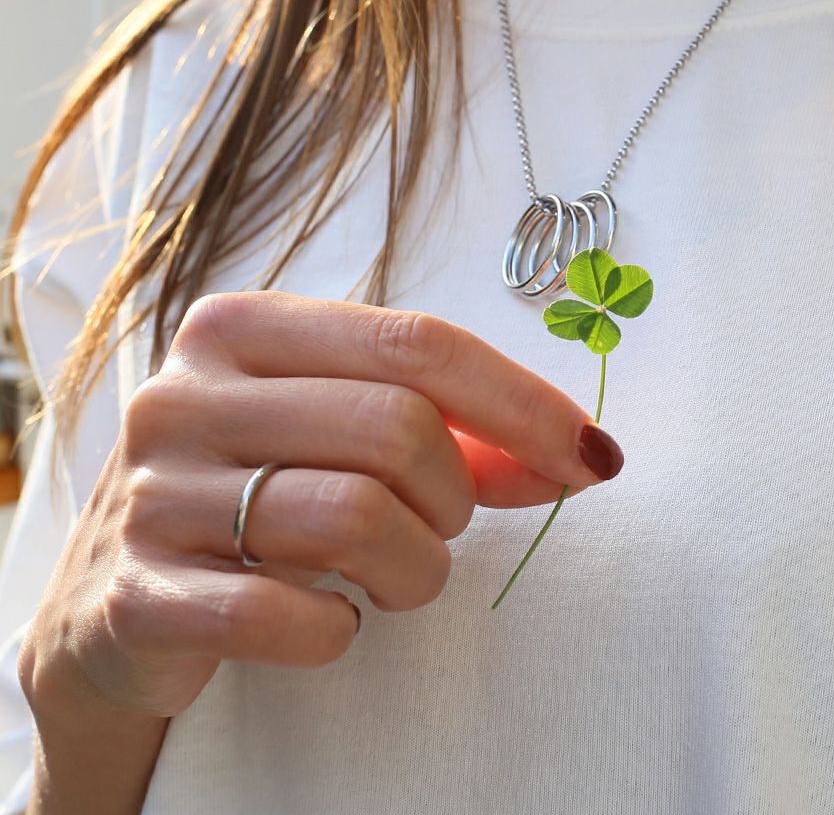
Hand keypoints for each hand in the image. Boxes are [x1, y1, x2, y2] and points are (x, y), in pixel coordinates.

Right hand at [18, 291, 623, 723]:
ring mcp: (153, 493)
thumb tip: (579, 451)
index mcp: (244, 327)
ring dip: (415, 568)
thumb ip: (448, 424)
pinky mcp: (134, 596)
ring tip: (398, 577)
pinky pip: (288, 616)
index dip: (522, 402)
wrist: (116, 605)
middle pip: (398, 427)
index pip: (418, 343)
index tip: (591, 455)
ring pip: (356, 518)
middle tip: (444, 527)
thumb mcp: (338, 429)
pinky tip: (328, 622)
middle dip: (457, 496)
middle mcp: (186, 393)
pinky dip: (339, 632)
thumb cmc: (259, 492)